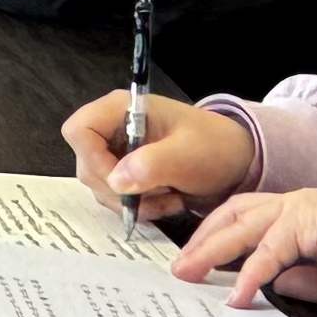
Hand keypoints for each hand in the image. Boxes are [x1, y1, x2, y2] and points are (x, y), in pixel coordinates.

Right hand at [60, 89, 252, 221]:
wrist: (236, 160)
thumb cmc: (214, 147)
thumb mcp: (187, 155)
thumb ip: (151, 164)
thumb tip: (116, 181)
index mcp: (122, 110)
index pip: (79, 130)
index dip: (92, 159)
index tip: (123, 180)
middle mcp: (114, 128)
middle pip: (86, 163)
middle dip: (118, 189)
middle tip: (155, 195)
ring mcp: (119, 151)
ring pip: (100, 184)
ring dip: (132, 202)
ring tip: (167, 199)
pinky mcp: (127, 171)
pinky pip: (116, 196)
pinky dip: (138, 206)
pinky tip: (166, 201)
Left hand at [168, 187, 316, 315]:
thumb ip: (300, 280)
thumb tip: (269, 284)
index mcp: (303, 217)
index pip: (248, 219)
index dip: (218, 238)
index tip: (196, 262)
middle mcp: (298, 206)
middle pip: (235, 215)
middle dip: (203, 240)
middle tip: (179, 268)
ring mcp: (304, 209)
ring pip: (244, 225)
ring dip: (212, 250)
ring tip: (190, 274)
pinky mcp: (312, 221)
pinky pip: (271, 250)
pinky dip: (250, 272)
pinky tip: (237, 295)